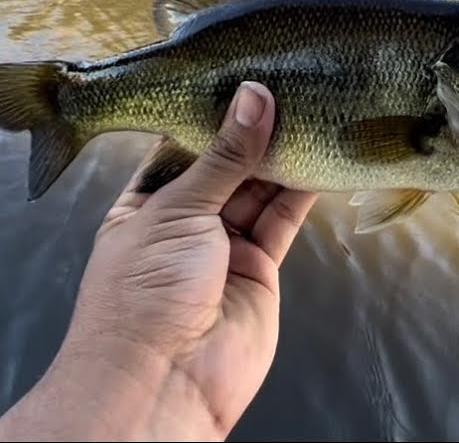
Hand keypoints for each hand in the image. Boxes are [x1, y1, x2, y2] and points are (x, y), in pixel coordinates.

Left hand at [0, 82, 318, 440]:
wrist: (163, 381)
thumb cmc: (142, 295)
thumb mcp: (176, 209)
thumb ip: (223, 155)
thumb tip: (254, 97)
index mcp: (144, 205)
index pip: (180, 146)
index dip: (209, 114)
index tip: (239, 76)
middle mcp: (183, 224)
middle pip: (224, 165)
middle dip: (251, 131)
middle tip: (284, 86)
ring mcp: (222, 248)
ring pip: (258, 189)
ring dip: (280, 154)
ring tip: (307, 108)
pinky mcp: (259, 269)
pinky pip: (282, 219)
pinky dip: (300, 189)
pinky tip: (316, 154)